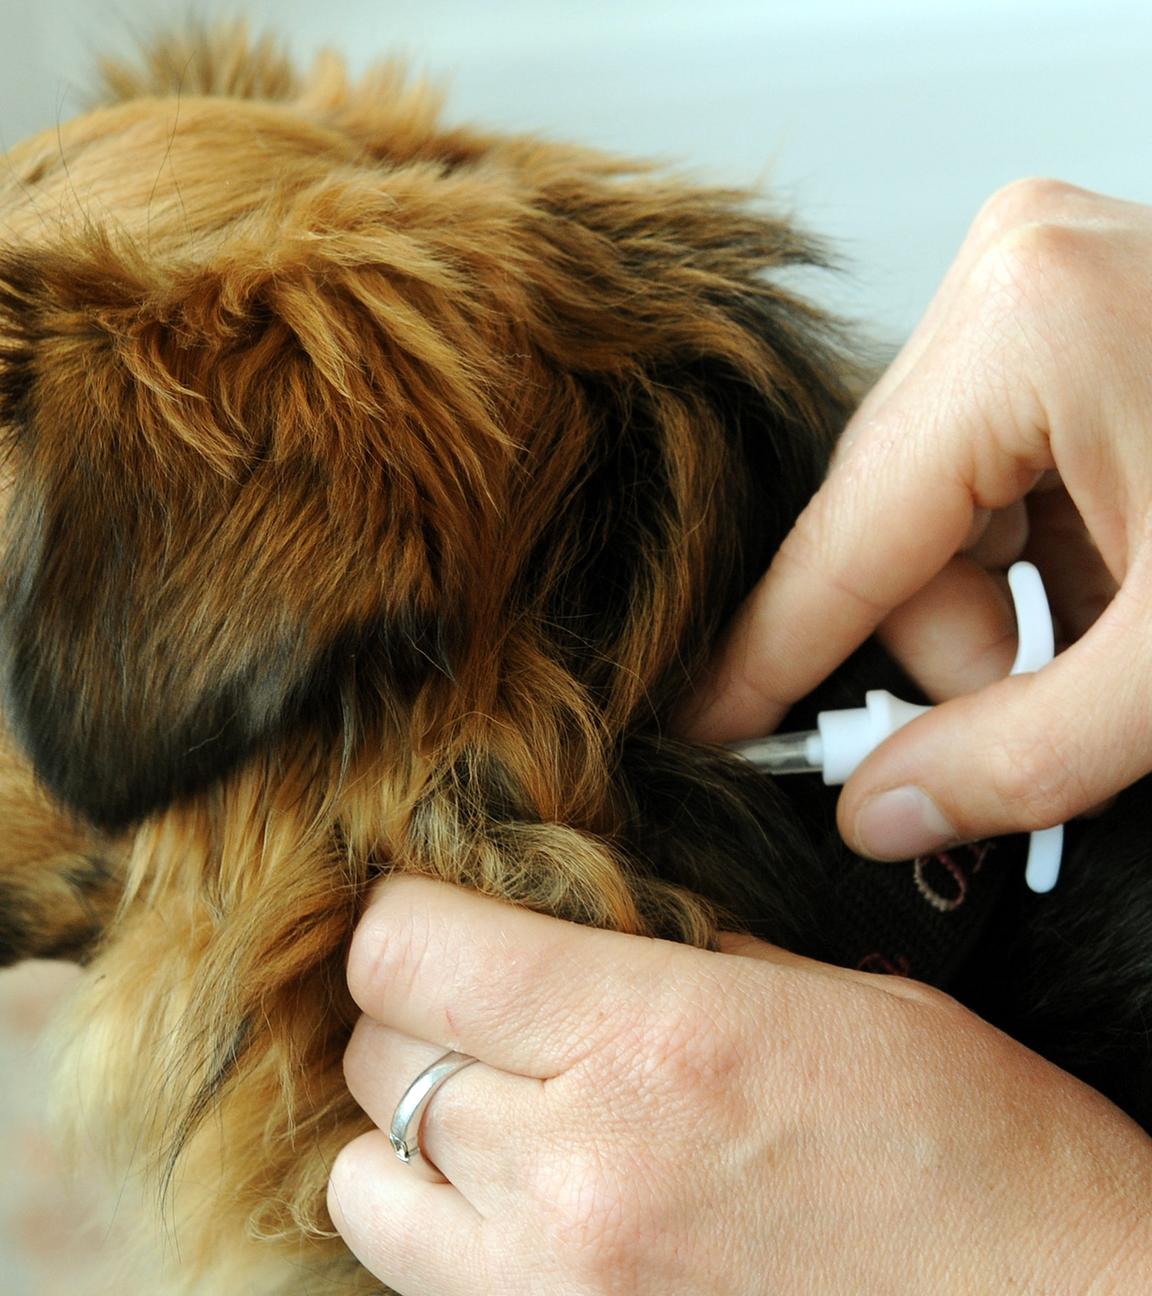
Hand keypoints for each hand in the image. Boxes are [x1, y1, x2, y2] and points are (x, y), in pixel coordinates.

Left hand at [327, 877, 1151, 1294]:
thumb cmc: (976, 1159)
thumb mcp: (825, 999)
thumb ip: (668, 954)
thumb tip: (564, 924)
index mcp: (655, 1039)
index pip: (410, 947)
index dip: (407, 908)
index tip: (437, 902)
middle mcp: (578, 1172)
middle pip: (377, 1053)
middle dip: (416, 1006)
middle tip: (482, 995)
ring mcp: (555, 1289)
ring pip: (364, 1180)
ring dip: (410, 1126)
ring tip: (493, 1102)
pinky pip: (418, 1277)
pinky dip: (438, 1222)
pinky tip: (518, 1189)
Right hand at [686, 179, 1151, 859]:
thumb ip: (1020, 760)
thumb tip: (881, 810)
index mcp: (1026, 331)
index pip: (845, 544)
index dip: (769, 659)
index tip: (707, 724)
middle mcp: (1013, 283)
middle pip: (890, 530)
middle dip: (959, 650)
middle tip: (1042, 709)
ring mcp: (1037, 288)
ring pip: (933, 511)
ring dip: (1005, 612)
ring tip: (1111, 637)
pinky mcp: (1064, 317)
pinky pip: (985, 475)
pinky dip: (1036, 563)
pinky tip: (1110, 585)